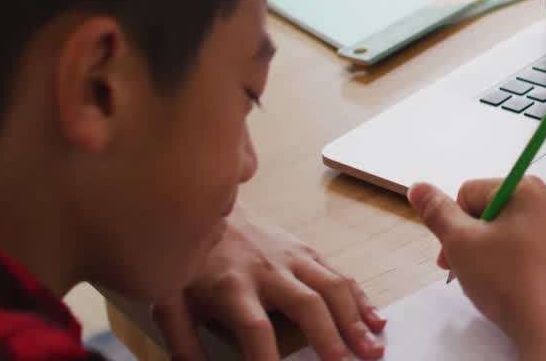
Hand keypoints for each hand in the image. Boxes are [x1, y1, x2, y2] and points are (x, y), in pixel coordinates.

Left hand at [151, 205, 385, 360]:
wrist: (206, 201)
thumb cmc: (190, 259)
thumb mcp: (170, 299)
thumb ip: (182, 341)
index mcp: (231, 286)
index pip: (254, 328)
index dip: (267, 357)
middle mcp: (268, 270)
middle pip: (307, 304)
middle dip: (330, 336)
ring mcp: (292, 258)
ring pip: (332, 286)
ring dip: (355, 318)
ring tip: (373, 347)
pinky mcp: (306, 251)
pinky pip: (339, 274)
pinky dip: (360, 297)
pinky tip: (376, 319)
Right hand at [407, 178, 545, 358]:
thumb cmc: (511, 284)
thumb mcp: (460, 244)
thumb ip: (437, 212)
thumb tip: (419, 188)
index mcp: (529, 188)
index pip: (472, 192)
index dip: (455, 224)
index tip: (453, 253)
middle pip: (496, 209)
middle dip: (475, 238)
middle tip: (467, 269)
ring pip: (517, 229)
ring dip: (497, 249)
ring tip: (492, 280)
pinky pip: (538, 247)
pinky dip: (522, 261)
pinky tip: (515, 284)